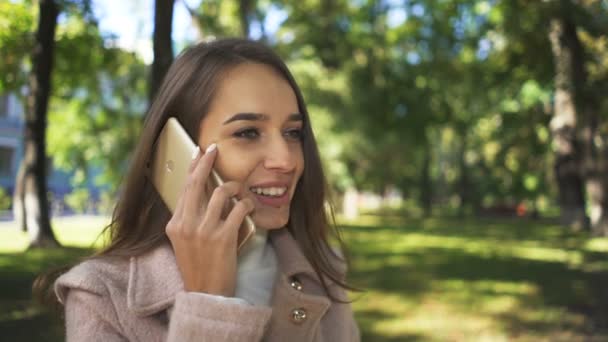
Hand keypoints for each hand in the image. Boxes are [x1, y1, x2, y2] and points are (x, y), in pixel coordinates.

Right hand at [165, 144, 254, 295]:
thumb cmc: (199, 268)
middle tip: (214, 149)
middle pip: (196, 183)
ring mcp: (204, 231)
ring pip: (221, 192)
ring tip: (240, 191)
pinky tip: (248, 206)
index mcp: (174, 225)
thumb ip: (190, 220)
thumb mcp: (185, 242)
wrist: (206, 295)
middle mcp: (186, 225)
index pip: (184, 188)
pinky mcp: (222, 238)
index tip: (199, 152)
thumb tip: (204, 193)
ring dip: (235, 187)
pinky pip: (238, 209)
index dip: (192, 167)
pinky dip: (246, 204)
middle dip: (206, 161)